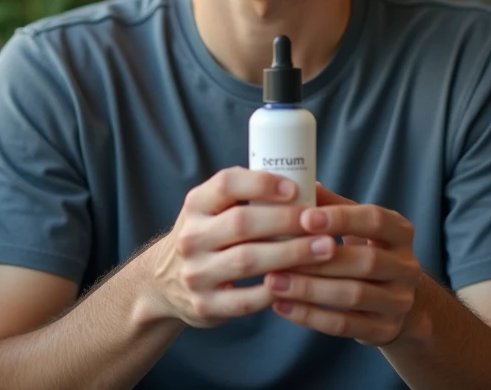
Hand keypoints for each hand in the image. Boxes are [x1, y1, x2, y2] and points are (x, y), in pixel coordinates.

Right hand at [144, 167, 337, 327]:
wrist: (165, 282)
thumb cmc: (207, 236)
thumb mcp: (211, 209)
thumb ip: (245, 197)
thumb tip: (306, 185)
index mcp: (195, 204)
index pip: (226, 184)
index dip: (262, 184)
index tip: (295, 188)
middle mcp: (191, 237)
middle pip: (242, 222)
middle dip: (286, 221)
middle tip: (320, 222)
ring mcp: (196, 273)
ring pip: (247, 261)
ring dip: (291, 254)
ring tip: (325, 249)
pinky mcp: (204, 305)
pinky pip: (246, 300)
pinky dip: (275, 290)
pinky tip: (300, 283)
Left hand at [264, 183, 421, 346]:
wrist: (395, 300)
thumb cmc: (366, 250)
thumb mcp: (357, 226)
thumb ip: (331, 205)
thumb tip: (298, 183)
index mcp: (400, 232)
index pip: (375, 220)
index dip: (341, 218)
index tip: (304, 217)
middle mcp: (407, 266)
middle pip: (365, 262)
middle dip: (317, 259)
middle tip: (277, 255)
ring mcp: (399, 301)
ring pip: (353, 296)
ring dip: (309, 289)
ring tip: (272, 282)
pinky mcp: (385, 330)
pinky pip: (345, 324)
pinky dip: (310, 316)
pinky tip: (282, 305)